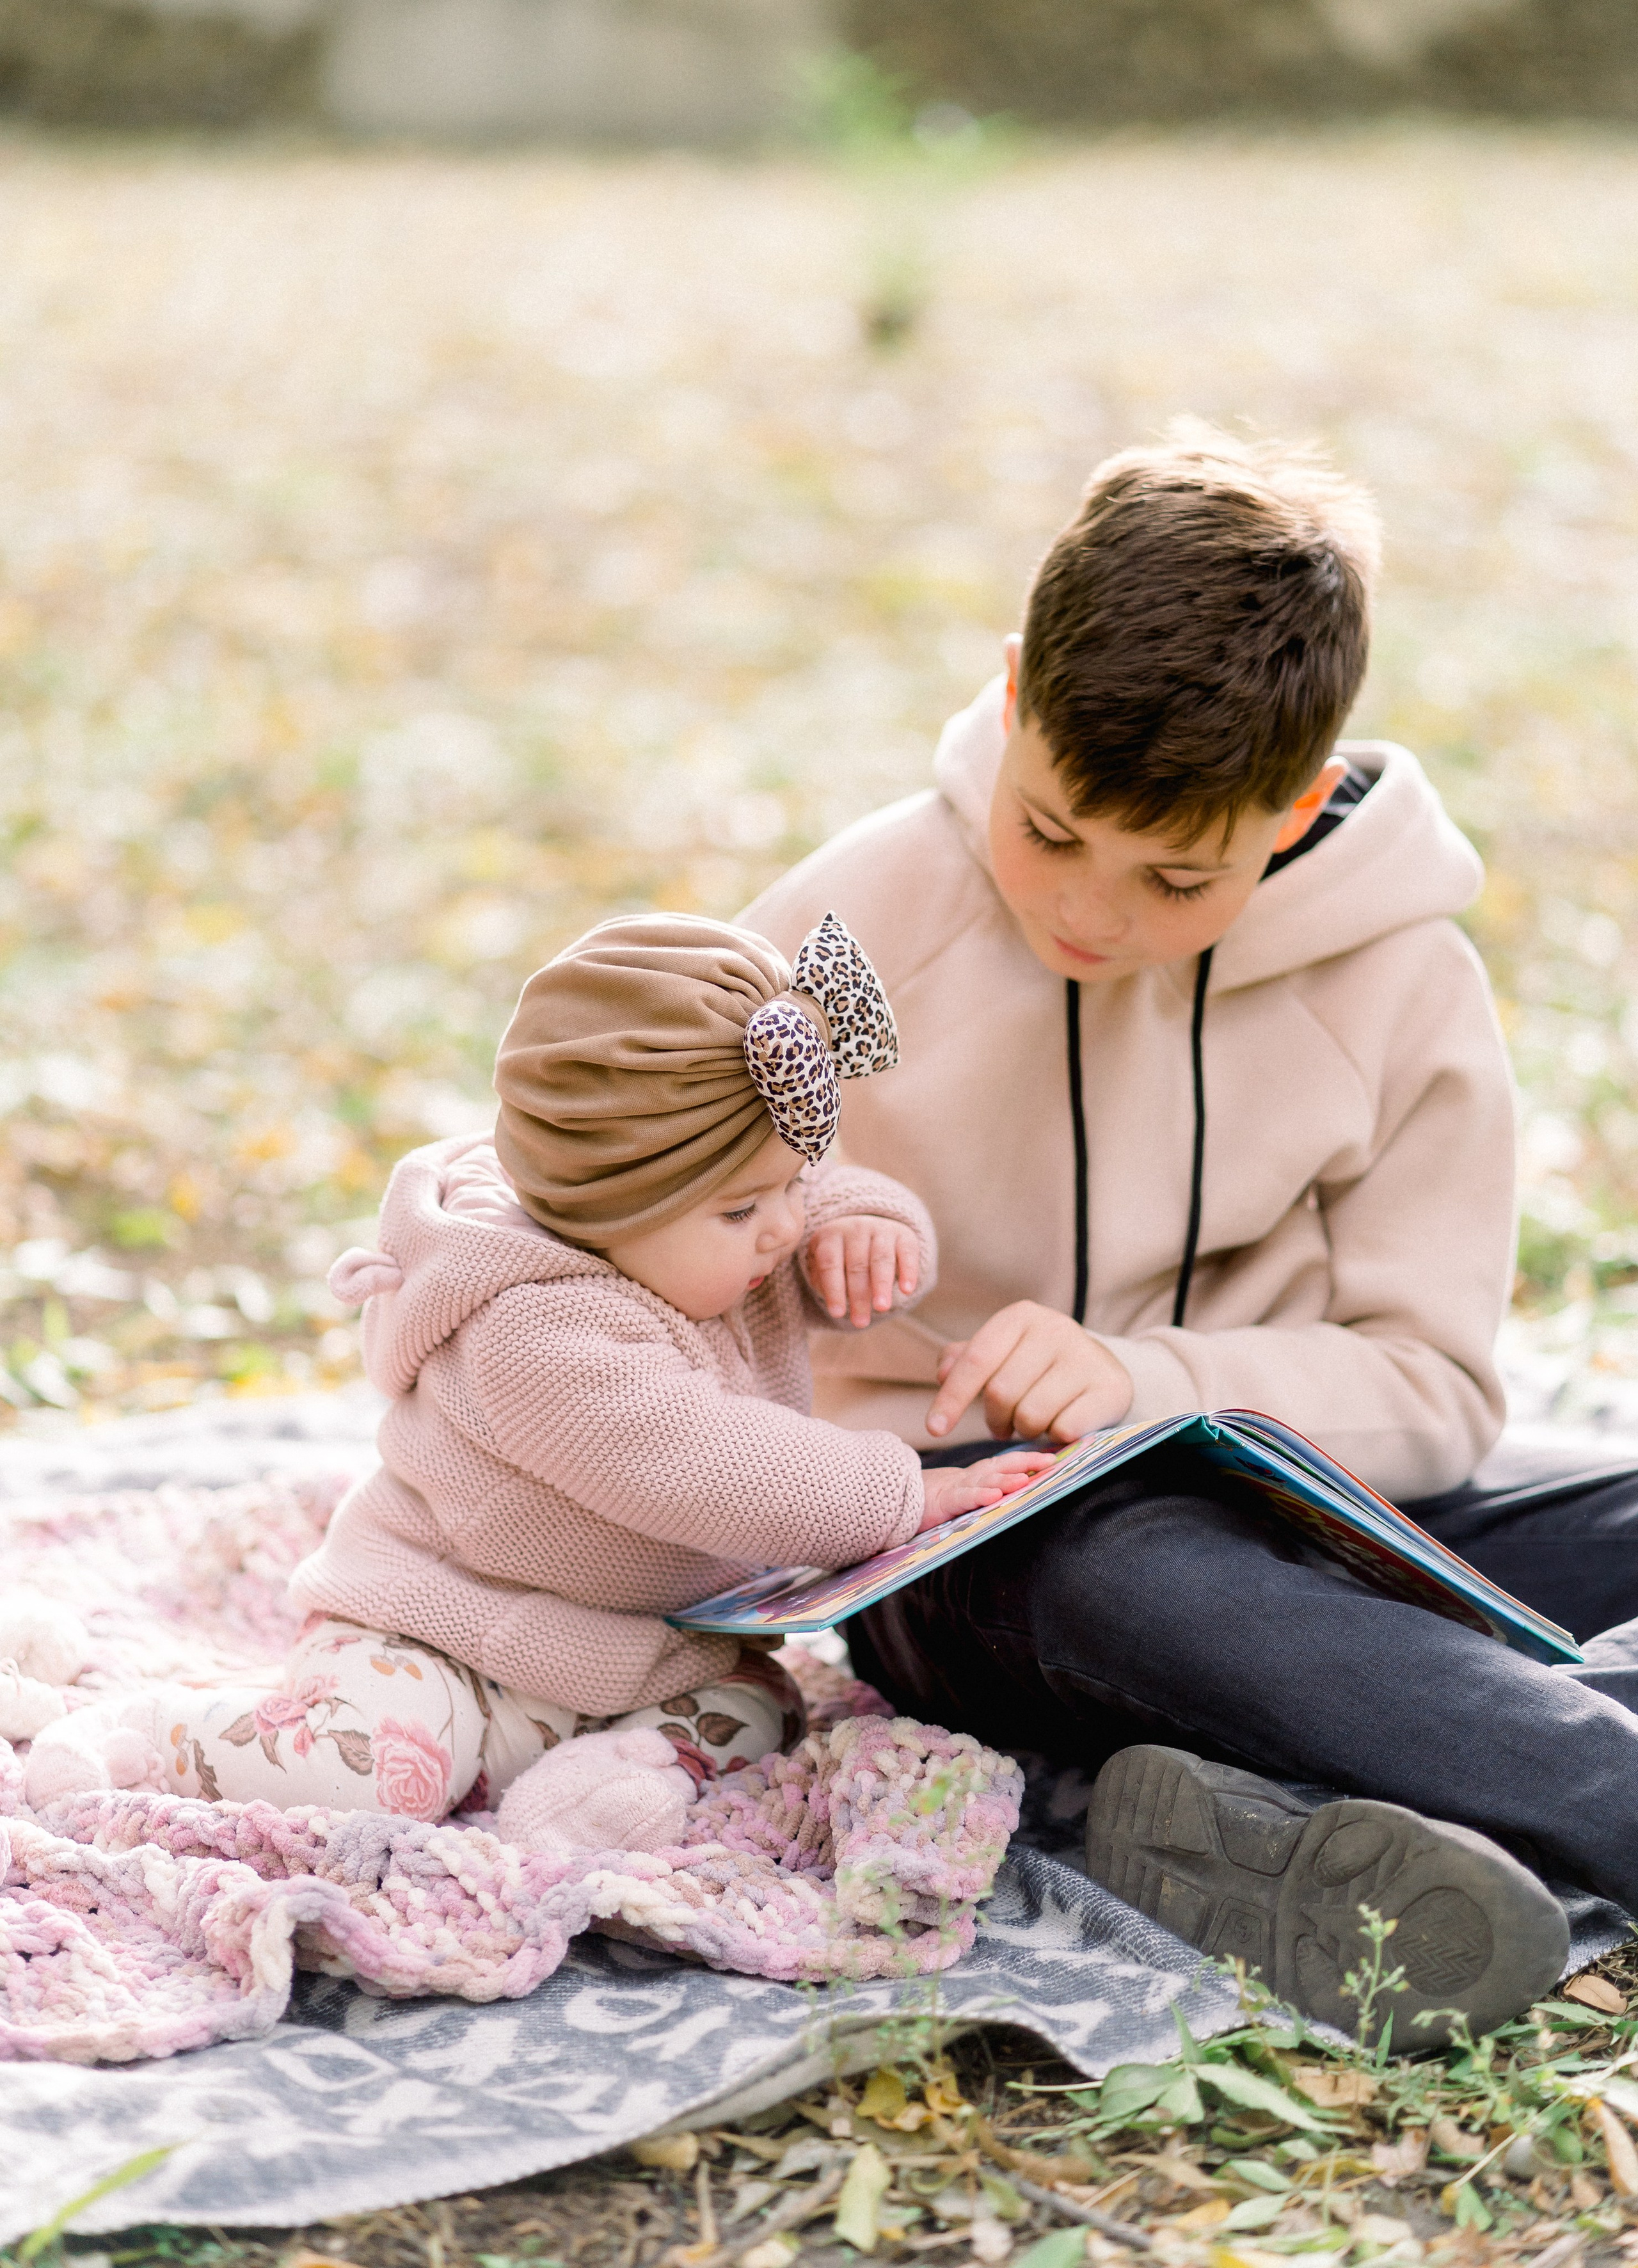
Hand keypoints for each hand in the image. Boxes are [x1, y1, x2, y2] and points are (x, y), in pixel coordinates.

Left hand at [805, 1214, 919, 1327]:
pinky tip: (907, 1290)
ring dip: (881, 1285)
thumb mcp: (822, 1263)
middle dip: (859, 1296)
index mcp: (831, 1237)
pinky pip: (907, 1253)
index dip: (834, 1290)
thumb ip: (822, 1281)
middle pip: (857, 1265)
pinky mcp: (903, 1235)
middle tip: (860, 1322)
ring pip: (881, 1259)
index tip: (837, 1313)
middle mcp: (856, 1229)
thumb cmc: (840, 1256)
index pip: (830, 1264)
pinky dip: (908, 1271)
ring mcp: (881, 1229)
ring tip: (881, 1308)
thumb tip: (833, 1302)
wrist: (866, 1230)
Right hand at [917, 1449, 1058, 1532]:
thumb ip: (983, 1491)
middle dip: (1026, 1463)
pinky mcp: (941, 1503)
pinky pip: (962, 1498)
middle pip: (1000, 1466)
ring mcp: (955, 1489)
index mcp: (975, 1477)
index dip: (1027, 1459)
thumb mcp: (962, 1495)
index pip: (1005, 1463)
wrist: (892, 1500)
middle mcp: (968, 1479)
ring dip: (1005, 1479)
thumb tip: (1018, 1490)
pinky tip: (994, 1495)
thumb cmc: (928, 1501)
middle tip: (1050, 1461)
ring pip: (984, 1481)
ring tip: (1025, 1480)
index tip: (1053, 1457)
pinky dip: (978, 1495)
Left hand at [926, 1302, 1133, 1444]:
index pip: (976, 1360)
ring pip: (1031, 1415)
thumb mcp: (1002, 1353)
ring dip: (1025, 1430)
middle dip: (995, 1420)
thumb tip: (943, 1372)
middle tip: (1003, 1425)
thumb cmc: (1038, 1365)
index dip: (952, 1398)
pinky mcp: (1110, 1388)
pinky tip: (1061, 1424)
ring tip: (1033, 1422)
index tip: (935, 1428)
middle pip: (1001, 1393)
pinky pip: (1064, 1429)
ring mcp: (1086, 1357)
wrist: (1102, 1370)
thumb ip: (966, 1360)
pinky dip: (1054, 1436)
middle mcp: (1055, 1328)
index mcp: (1021, 1316)